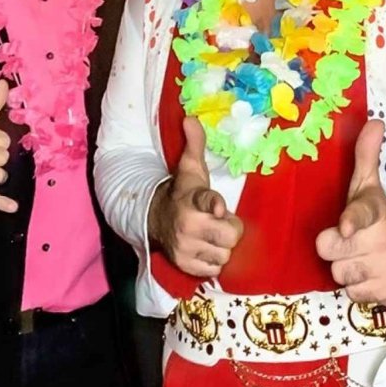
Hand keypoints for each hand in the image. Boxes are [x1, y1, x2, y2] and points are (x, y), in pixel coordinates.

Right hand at [148, 117, 243, 277]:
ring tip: (210, 235)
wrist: (155, 218)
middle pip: (231, 235)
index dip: (214, 205)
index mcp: (192, 198)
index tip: (217, 208)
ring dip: (221, 246)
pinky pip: (215, 269)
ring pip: (225, 254)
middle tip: (218, 222)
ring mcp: (185, 247)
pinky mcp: (184, 265)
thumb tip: (191, 117)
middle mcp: (187, 224)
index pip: (207, 202)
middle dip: (229, 229)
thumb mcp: (190, 168)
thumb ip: (195, 143)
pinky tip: (204, 248)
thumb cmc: (182, 192)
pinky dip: (213, 261)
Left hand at [315, 120, 385, 306]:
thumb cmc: (379, 221)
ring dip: (347, 270)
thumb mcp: (369, 189)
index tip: (345, 226)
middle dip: (337, 249)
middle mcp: (385, 240)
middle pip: (331, 249)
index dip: (352, 220)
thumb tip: (374, 120)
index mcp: (377, 212)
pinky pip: (352, 295)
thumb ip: (366, 157)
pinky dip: (359, 290)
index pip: (363, 213)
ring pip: (340, 274)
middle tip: (353, 243)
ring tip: (363, 260)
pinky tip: (370, 278)